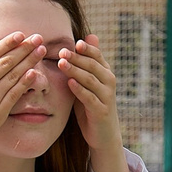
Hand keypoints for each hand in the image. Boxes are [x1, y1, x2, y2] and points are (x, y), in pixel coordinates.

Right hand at [0, 32, 43, 171]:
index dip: (7, 43)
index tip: (20, 34)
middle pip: (5, 62)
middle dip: (24, 48)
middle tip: (38, 37)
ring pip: (13, 76)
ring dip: (29, 61)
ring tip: (41, 50)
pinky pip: (15, 94)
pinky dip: (25, 82)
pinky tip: (34, 72)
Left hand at [61, 37, 129, 171]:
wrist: (104, 134)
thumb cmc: (93, 105)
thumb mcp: (90, 82)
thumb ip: (87, 62)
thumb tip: (87, 37)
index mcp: (106, 73)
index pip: (96, 55)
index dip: (86, 48)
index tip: (73, 42)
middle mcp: (109, 82)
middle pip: (92, 66)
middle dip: (76, 58)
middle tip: (61, 52)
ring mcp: (106, 96)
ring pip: (90, 80)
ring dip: (75, 71)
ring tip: (61, 63)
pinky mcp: (101, 110)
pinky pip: (89, 98)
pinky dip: (79, 90)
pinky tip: (69, 83)